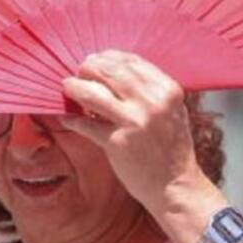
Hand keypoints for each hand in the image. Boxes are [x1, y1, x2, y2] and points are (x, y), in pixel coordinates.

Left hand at [61, 51, 206, 211]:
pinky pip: (86, 125)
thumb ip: (150, 90)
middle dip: (88, 68)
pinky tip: (67, 118)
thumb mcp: (172, 110)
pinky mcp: (118, 143)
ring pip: (93, 94)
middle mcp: (152, 103)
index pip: (131, 61)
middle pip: (109, 72)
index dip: (108, 57)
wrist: (176, 186)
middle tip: (78, 72)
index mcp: (168, 90)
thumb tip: (113, 70)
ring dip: (75, 88)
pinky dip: (73, 120)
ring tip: (67, 87)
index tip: (95, 60)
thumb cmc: (171, 147)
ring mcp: (134, 122)